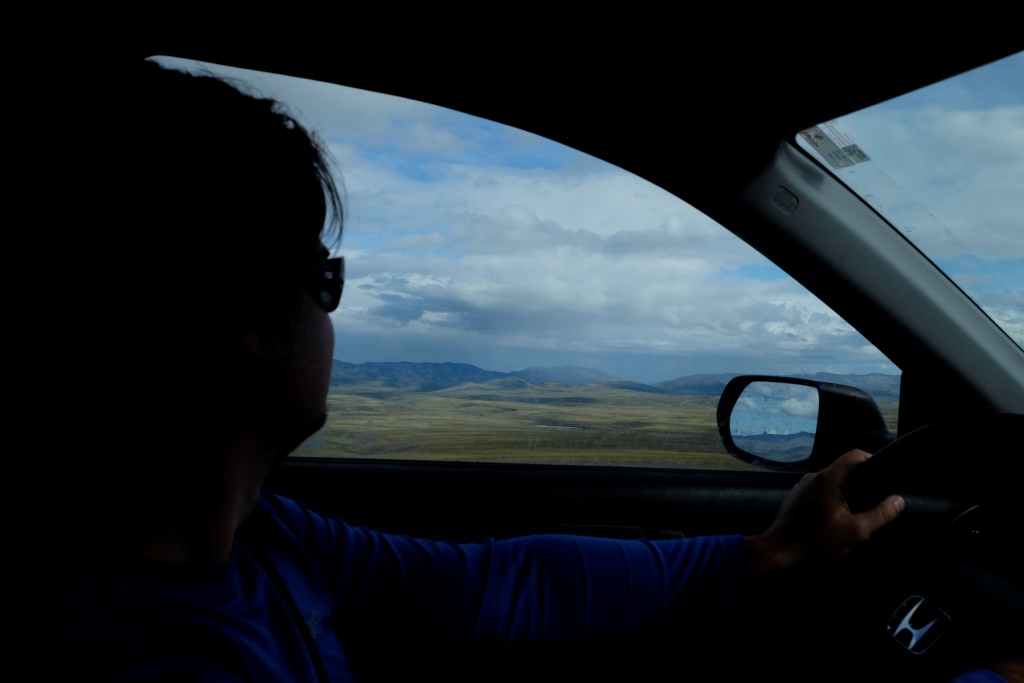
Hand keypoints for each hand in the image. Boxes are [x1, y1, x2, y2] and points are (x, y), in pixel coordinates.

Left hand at [747, 449, 904, 573]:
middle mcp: (814, 477)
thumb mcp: (855, 531)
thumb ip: (880, 514)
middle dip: (862, 488)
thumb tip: (898, 500)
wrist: (779, 551)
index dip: (872, 461)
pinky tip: (838, 524)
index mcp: (828, 478)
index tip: (884, 477)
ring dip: (848, 500)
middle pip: (845, 472)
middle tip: (874, 506)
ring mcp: (802, 486)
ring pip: (833, 485)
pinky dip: (833, 503)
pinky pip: (821, 494)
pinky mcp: (797, 498)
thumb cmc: (817, 540)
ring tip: (858, 520)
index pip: (854, 456)